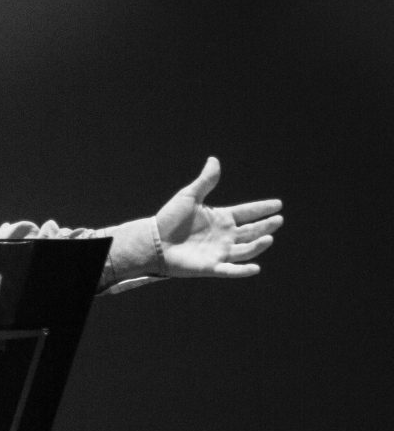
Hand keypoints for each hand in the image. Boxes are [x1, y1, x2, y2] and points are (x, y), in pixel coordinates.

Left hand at [154, 158, 282, 278]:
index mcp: (220, 218)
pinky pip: (230, 270)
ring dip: (258, 246)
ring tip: (269, 238)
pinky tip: (255, 268)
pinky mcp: (210, 267)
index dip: (262, 208)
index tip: (278, 204)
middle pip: (251, 231)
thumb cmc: (168, 219)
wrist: (151, 241)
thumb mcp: (189, 197)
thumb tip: (214, 160)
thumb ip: (205, 182)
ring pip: (245, 250)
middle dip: (265, 226)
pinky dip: (242, 271)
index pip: (246, 212)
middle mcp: (224, 235)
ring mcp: (219, 252)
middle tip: (278, 219)